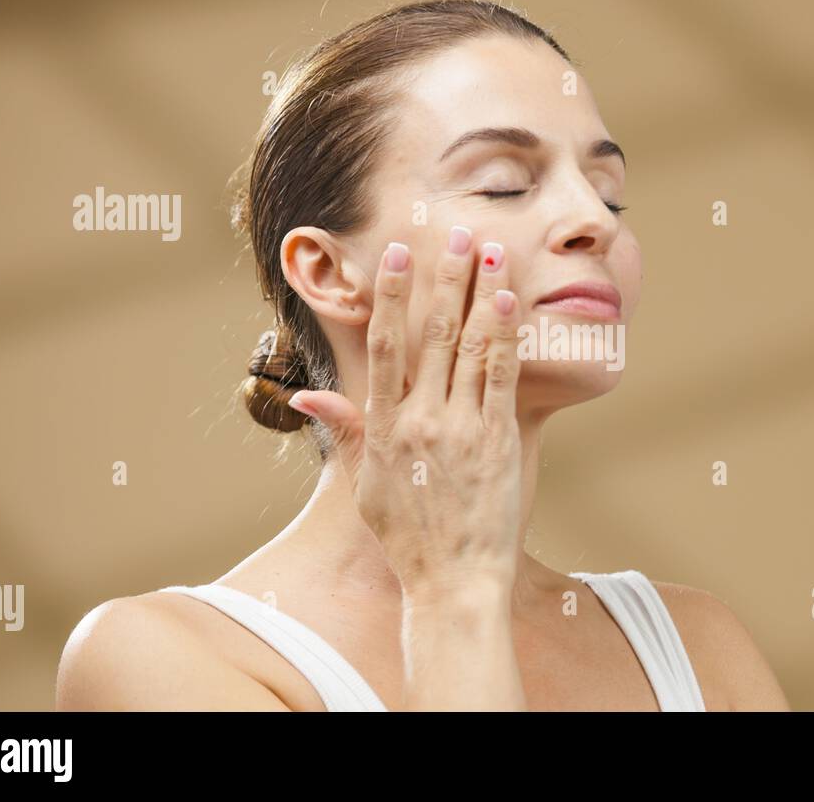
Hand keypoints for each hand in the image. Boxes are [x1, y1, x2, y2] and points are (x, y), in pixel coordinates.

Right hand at [288, 228, 524, 598]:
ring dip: (480, 295)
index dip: (392, 297)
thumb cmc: (408, 537)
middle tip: (456, 231)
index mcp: (384, 428)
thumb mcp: (365, 485)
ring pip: (468, 348)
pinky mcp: (496, 443)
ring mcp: (459, 430)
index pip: (386, 347)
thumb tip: (304, 392)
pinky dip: (505, 339)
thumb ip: (346, 431)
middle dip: (445, 280)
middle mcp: (419, 421)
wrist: (452, 582)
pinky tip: (509, 303)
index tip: (400, 255)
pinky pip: (500, 380)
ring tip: (491, 251)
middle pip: (430, 335)